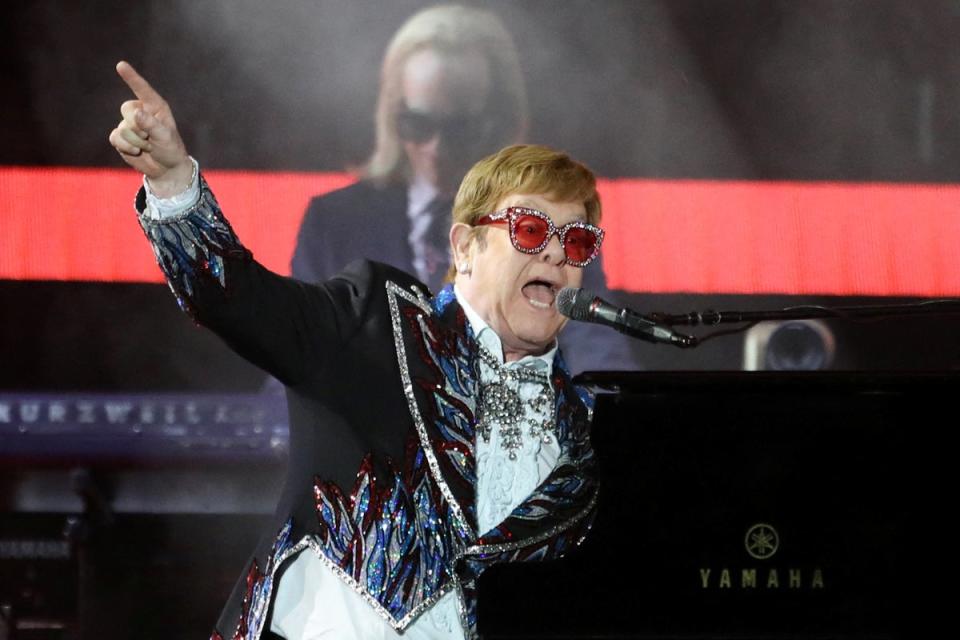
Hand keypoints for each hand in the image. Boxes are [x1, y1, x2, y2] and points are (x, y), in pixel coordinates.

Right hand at [109, 61, 191, 196]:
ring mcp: (129, 124)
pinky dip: (126, 147)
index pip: (142, 89)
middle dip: (139, 128)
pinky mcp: (120, 137)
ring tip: (148, 147)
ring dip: (136, 142)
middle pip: (127, 110)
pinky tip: (136, 152)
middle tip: (151, 139)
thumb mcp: (165, 137)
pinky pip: (115, 138)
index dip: (131, 77)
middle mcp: (140, 112)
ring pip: (122, 128)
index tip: (121, 65)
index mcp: (155, 107)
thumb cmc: (170, 149)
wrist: (165, 169)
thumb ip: (151, 125)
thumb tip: (135, 113)